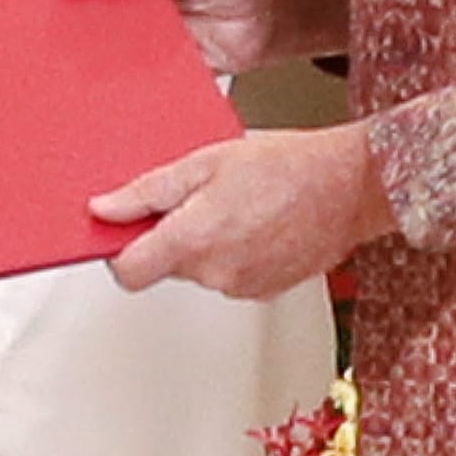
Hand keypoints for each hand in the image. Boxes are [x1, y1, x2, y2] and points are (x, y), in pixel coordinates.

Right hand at [57, 0, 325, 76]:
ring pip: (87, 57)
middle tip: (26, 39)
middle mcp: (117, 6)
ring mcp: (129, 42)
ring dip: (72, 66)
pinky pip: (117, 86)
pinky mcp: (146, 76)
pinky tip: (91, 94)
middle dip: (47, 31)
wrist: (267, 15)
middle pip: (68, 21)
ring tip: (49, 73)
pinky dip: (105, 92)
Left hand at [96, 121, 392, 298]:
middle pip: (165, 268)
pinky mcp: (263, 293)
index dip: (122, 250)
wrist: (350, 186)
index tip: (129, 230)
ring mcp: (240, 287)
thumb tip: (104, 210)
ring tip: (239, 208)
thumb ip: (147, 192)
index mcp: (192, 240)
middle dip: (172, 237)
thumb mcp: (205, 162)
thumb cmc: (287, 166)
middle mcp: (214, 273)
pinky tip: (258, 225)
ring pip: (200, 272)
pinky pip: (230, 277)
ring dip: (207, 245)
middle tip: (201, 200)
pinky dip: (235, 255)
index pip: (127, 272)